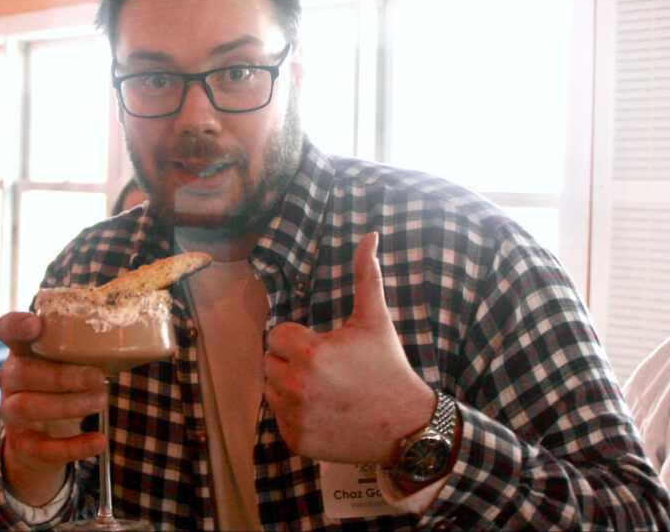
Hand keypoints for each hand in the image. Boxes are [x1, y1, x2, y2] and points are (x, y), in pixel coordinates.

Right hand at [0, 311, 106, 504]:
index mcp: (22, 352)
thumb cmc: (61, 388)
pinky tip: (99, 441)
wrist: (42, 437)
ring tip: (102, 402)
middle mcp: (10, 379)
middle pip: (24, 372)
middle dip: (62, 375)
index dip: (16, 326)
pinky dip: (73, 447)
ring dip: (68, 405)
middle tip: (98, 376)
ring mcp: (10, 411)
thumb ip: (85, 351)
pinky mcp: (21, 443)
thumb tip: (131, 342)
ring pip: (28, 406)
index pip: (7, 331)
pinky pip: (42, 447)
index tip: (35, 324)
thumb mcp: (68, 365)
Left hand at [263, 232, 434, 463]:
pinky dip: (295, 416)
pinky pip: (279, 418)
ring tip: (324, 390)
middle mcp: (298, 386)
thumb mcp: (375, 320)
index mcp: (311, 353)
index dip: (299, 339)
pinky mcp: (297, 441)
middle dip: (292, 362)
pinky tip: (323, 412)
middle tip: (327, 370)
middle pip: (270, 362)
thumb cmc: (388, 367)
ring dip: (289, 387)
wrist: (406, 425)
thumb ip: (366, 276)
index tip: (325, 348)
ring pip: (271, 389)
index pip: (277, 336)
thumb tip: (369, 235)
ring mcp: (296, 416)